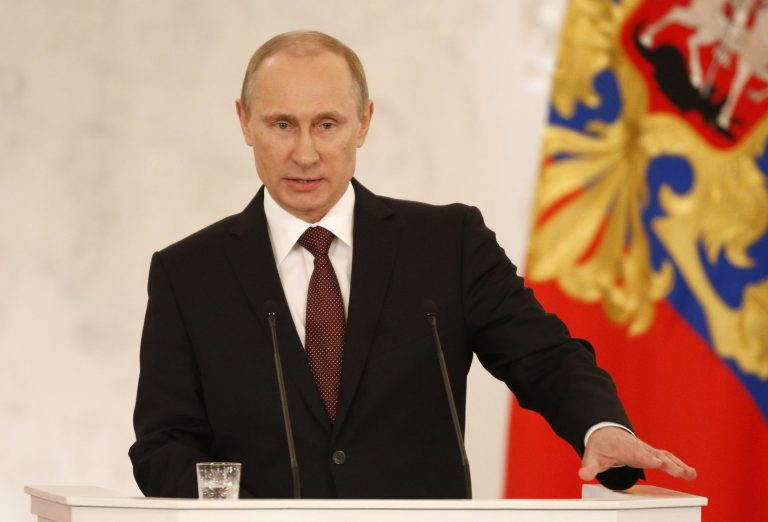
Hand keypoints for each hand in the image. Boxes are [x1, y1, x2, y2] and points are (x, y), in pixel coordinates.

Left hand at [579, 426, 696, 481]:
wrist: (606, 433)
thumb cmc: (600, 447)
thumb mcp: (591, 457)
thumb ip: (589, 466)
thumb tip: (583, 474)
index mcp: (624, 448)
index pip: (636, 453)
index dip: (646, 457)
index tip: (656, 462)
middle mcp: (638, 448)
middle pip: (654, 455)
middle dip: (666, 463)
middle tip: (678, 472)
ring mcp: (647, 450)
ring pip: (664, 456)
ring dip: (678, 464)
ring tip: (690, 474)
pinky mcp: (653, 453)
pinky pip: (668, 458)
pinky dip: (680, 464)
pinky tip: (691, 473)